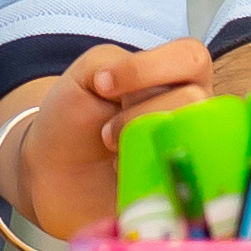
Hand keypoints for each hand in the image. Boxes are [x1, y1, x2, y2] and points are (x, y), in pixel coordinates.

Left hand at [1, 38, 218, 236]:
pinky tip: (130, 181)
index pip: (191, 58)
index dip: (148, 69)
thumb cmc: (75, 118)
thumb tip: (153, 95)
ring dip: (147, 147)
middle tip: (107, 133)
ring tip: (115, 157)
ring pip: (197, 141)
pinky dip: (157, 183)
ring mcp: (192, 154)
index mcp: (174, 77)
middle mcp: (193, 112)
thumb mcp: (88, 74)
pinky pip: (193, 188)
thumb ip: (119, 64)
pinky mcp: (184, 193)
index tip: (103, 86)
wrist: (53, 174)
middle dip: (141, 112)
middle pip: (196, 99)